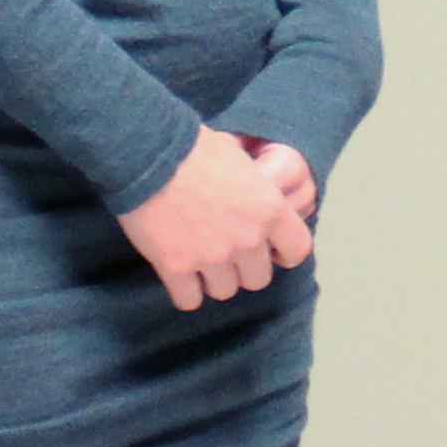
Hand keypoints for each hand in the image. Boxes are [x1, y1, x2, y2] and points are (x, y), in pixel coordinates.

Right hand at [117, 133, 312, 311]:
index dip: (284, 252)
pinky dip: (184, 291)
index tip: (271, 249)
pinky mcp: (176, 267)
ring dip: (213, 279)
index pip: (297, 250)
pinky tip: (178, 273)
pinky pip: (189, 300)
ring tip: (198, 260)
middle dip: (243, 268)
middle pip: (258, 279)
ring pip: (224, 291)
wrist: (149, 152)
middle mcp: (247, 239)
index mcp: (269, 209)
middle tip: (225, 250)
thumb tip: (255, 191)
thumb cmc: (196, 146)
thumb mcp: (240, 159)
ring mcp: (212, 257)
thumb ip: (254, 189)